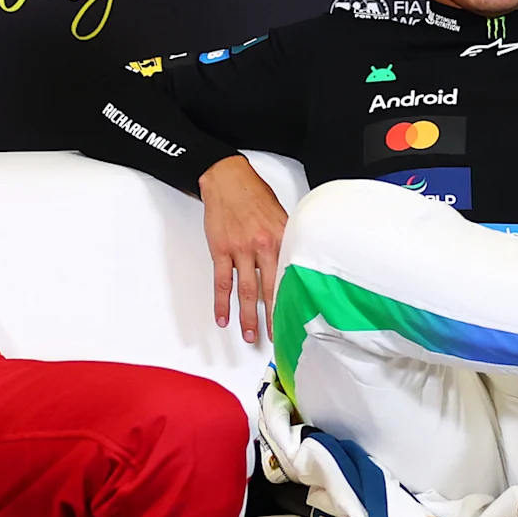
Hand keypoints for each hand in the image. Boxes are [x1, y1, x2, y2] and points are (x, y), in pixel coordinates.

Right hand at [198, 155, 290, 344]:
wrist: (227, 179)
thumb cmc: (254, 196)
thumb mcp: (281, 216)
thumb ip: (287, 242)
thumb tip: (294, 266)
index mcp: (282, 238)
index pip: (290, 276)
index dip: (294, 300)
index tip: (297, 318)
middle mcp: (263, 246)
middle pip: (270, 289)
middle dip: (273, 317)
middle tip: (277, 337)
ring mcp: (240, 250)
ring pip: (246, 290)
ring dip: (248, 316)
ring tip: (250, 336)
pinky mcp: (221, 250)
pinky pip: (222, 282)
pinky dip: (221, 303)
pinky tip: (223, 318)